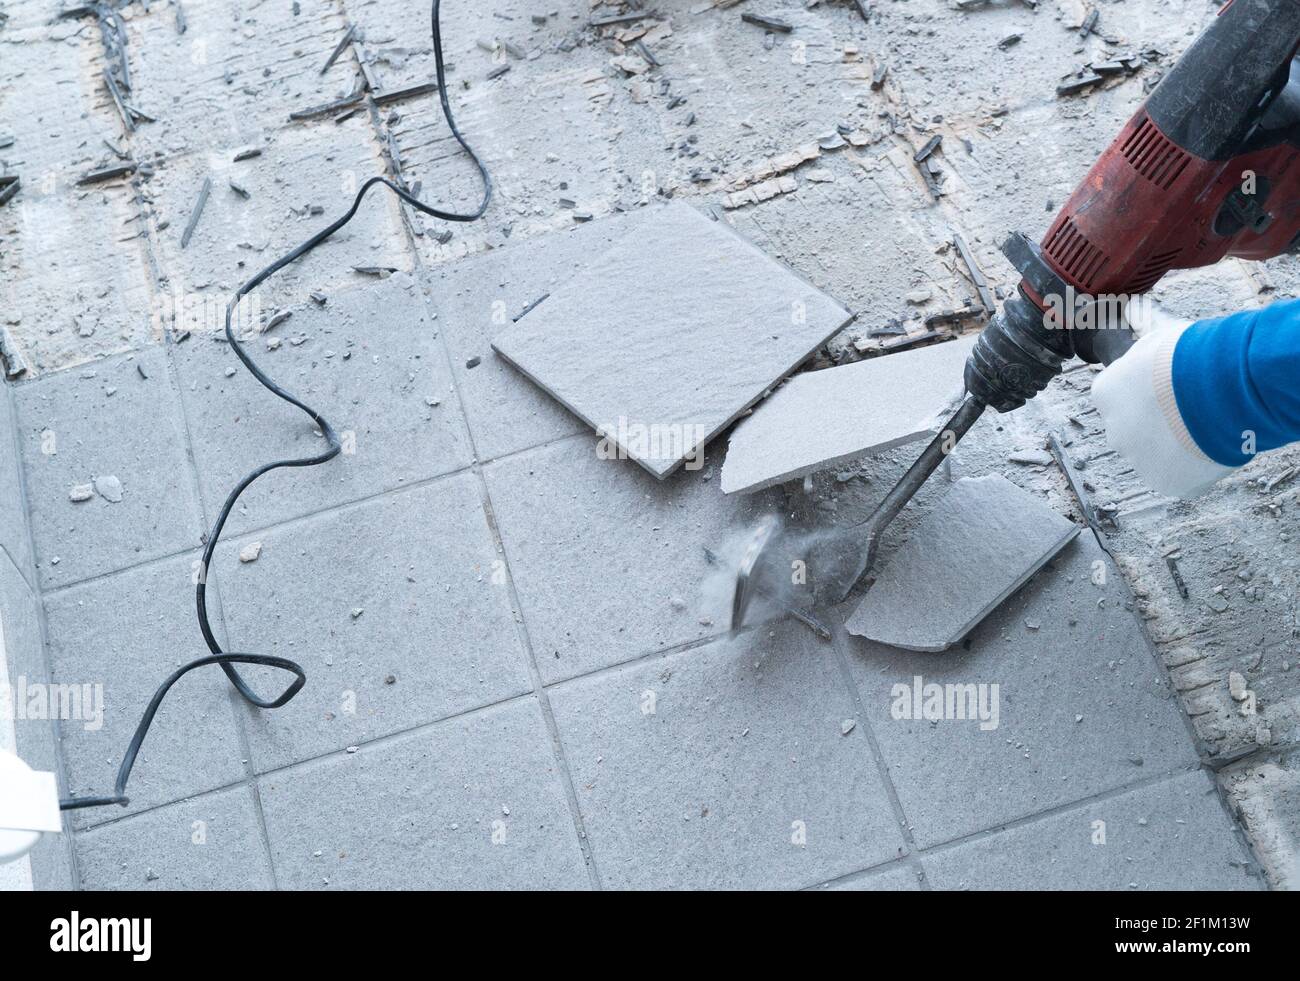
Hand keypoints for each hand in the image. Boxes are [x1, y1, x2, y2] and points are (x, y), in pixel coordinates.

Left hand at [1090, 306, 1233, 498]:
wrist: (1220, 387)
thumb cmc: (1192, 355)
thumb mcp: (1161, 334)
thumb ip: (1144, 335)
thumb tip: (1135, 313)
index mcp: (1105, 393)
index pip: (1117, 395)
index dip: (1146, 390)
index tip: (1169, 386)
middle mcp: (1113, 429)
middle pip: (1134, 427)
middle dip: (1158, 420)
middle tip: (1192, 407)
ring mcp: (1138, 459)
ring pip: (1155, 453)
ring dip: (1177, 444)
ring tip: (1207, 424)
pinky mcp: (1166, 482)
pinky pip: (1179, 476)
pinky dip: (1195, 467)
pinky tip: (1212, 447)